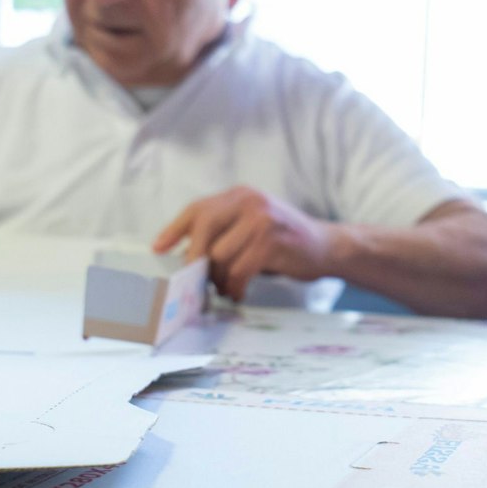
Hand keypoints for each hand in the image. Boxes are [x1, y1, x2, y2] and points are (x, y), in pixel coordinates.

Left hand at [152, 186, 335, 300]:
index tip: (158, 248)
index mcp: (240, 195)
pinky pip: (239, 270)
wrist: (329, 247)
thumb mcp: (253, 226)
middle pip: (204, 229)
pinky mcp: (272, 242)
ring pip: (220, 255)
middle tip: (194, 282)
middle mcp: (250, 201)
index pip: (198, 209)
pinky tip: (239, 292)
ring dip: (218, 279)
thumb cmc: (285, 242)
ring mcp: (262, 220)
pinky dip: (234, 287)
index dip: (174, 229)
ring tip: (225, 289)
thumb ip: (225, 233)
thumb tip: (186, 257)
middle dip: (194, 260)